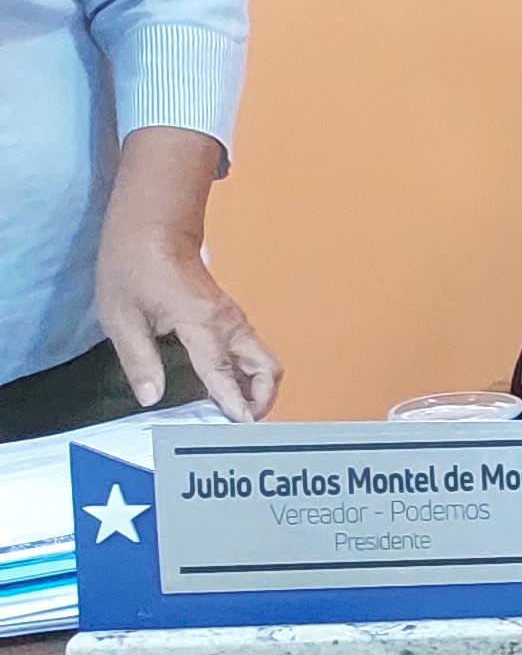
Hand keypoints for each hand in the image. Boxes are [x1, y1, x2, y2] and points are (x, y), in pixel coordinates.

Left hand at [93, 126, 276, 419]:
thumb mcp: (120, 315)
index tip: (241, 425)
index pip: (222, 369)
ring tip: (229, 413)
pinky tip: (223, 389)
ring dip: (256, 391)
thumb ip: (139, 360)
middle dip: (260, 401)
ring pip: (264, 364)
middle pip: (268, 369)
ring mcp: (234, 321)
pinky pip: (251, 355)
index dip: (232, 400)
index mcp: (200, 320)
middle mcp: (228, 322)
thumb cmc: (133, 265)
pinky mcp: (231, 320)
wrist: (153, 228)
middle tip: (235, 425)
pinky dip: (247, 377)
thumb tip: (151, 397)